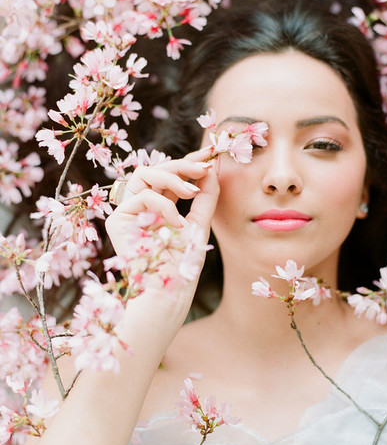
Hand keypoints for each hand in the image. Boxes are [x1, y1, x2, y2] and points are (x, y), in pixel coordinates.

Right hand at [105, 147, 218, 304]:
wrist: (170, 290)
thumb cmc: (184, 262)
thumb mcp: (201, 221)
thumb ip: (205, 196)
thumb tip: (211, 168)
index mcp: (158, 206)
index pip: (169, 176)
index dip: (187, 163)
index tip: (209, 155)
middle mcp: (140, 206)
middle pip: (155, 169)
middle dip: (182, 165)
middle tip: (204, 167)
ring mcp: (127, 212)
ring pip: (144, 174)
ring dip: (172, 178)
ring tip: (192, 193)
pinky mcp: (117, 220)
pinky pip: (141, 196)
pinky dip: (164, 205)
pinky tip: (177, 223)